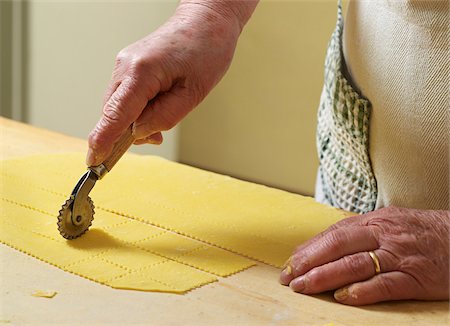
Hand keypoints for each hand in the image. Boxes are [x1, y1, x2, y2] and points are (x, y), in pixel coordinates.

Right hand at [86, 1, 257, 165]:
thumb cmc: (205, 52)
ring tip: (168, 109)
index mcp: (141, 72)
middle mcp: (126, 67)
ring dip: (136, 120)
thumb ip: (164, 117)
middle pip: (113, 113)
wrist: (206, 22)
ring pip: (119, 106)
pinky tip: (159, 104)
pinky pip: (126, 97)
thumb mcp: (192, 93)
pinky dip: (137, 109)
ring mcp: (125, 65)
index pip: (114, 114)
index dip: (103, 141)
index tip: (94, 162)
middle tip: (157, 138)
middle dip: (129, 132)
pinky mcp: (129, 66)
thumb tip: (139, 132)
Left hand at [280, 206, 449, 304]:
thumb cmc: (418, 232)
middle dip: (309, 261)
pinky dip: (363, 291)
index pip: (332, 233)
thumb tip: (320, 246)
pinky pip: (386, 284)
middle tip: (288, 277)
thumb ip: (356, 233)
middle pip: (338, 245)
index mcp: (373, 221)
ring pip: (355, 264)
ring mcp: (399, 255)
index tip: (289, 263)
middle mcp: (382, 235)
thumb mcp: (386, 223)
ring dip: (325, 276)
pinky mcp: (416, 277)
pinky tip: (343, 298)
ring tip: (304, 287)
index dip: (308, 249)